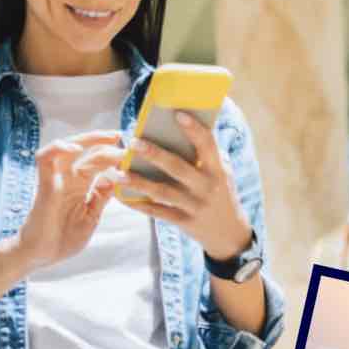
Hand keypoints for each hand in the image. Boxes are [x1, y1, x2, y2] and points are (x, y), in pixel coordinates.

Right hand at [16, 130, 125, 268]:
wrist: (41, 255)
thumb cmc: (63, 238)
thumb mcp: (91, 217)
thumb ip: (101, 198)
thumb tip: (116, 179)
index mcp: (81, 186)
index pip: (98, 162)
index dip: (114, 155)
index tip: (132, 154)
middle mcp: (69, 179)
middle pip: (87, 151)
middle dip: (105, 141)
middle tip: (121, 136)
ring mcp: (57, 180)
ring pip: (68, 147)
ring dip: (87, 139)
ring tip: (107, 138)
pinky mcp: (45, 185)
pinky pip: (45, 159)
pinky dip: (58, 148)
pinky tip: (75, 148)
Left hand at [120, 110, 251, 259]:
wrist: (229, 234)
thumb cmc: (221, 194)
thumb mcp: (223, 174)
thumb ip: (207, 155)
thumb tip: (183, 129)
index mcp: (218, 170)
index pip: (207, 145)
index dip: (194, 129)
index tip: (178, 114)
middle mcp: (207, 187)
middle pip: (177, 167)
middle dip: (154, 154)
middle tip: (134, 142)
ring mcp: (195, 206)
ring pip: (163, 192)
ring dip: (139, 181)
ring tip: (119, 172)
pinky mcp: (184, 221)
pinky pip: (159, 212)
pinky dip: (140, 205)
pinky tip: (123, 196)